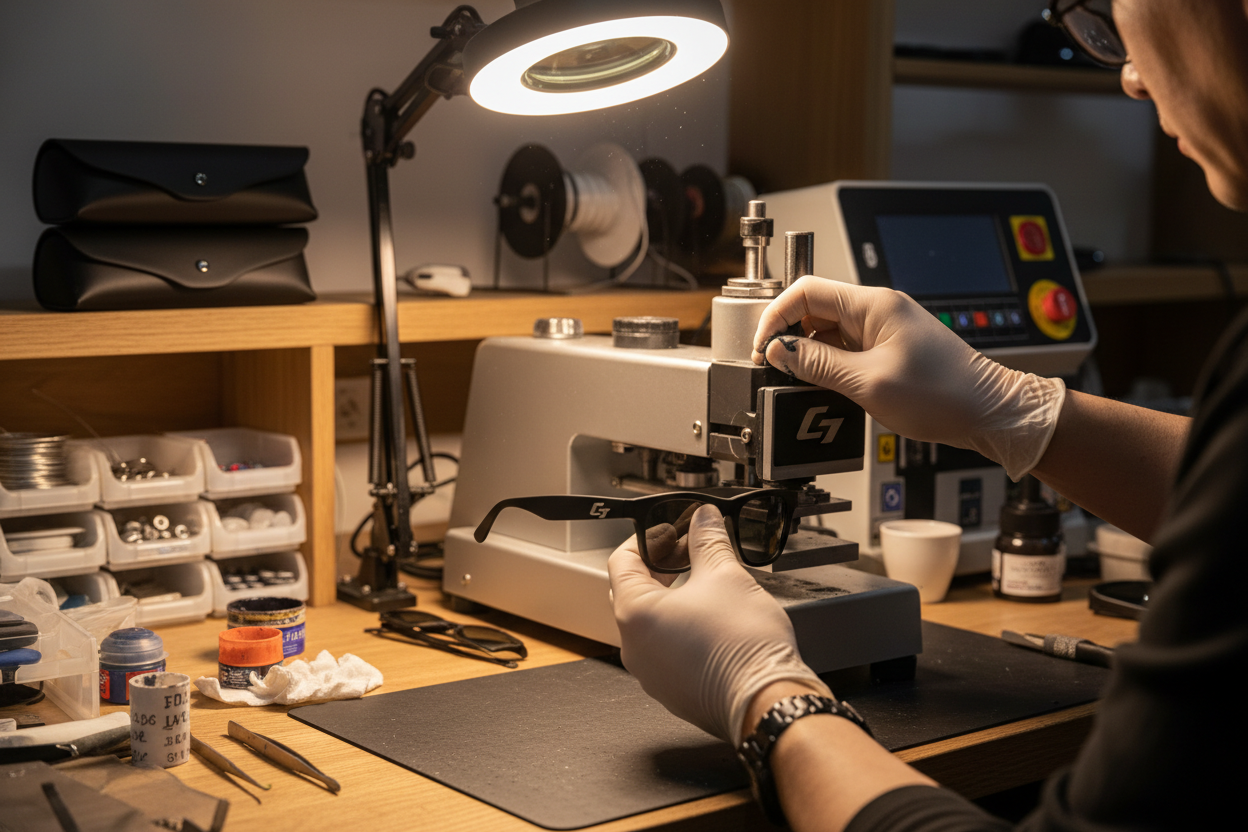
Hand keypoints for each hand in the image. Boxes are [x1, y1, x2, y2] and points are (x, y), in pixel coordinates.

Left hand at [608, 504, 829, 746]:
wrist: (767, 701)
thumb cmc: (742, 646)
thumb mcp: (725, 575)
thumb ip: (708, 540)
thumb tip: (703, 519)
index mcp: (634, 614)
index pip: (621, 561)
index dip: (648, 539)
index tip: (673, 531)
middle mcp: (634, 648)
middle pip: (633, 592)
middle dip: (661, 567)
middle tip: (691, 552)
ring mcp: (651, 674)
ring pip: (651, 624)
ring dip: (673, 599)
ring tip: (706, 585)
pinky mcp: (672, 691)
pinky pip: (666, 651)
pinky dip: (681, 630)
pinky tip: (712, 621)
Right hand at [752, 276, 1065, 479]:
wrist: (988, 413)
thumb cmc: (944, 395)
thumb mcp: (868, 383)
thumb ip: (818, 365)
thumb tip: (780, 351)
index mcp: (874, 304)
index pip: (805, 290)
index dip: (775, 317)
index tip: (763, 348)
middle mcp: (877, 309)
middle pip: (813, 309)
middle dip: (788, 336)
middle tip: (775, 368)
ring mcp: (882, 329)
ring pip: (826, 330)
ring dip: (807, 354)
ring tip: (799, 382)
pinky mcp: (886, 348)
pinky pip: (843, 348)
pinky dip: (827, 365)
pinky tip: (824, 386)